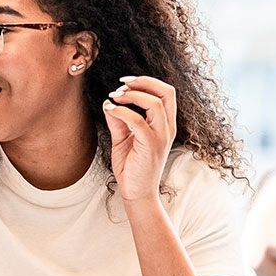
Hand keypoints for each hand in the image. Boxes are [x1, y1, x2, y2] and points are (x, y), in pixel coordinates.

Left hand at [101, 76, 178, 202]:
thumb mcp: (123, 139)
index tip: (124, 83)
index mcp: (164, 125)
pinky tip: (110, 109)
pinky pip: (138, 120)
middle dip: (144, 82)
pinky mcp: (151, 146)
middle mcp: (167, 128)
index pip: (165, 93)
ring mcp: (161, 137)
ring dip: (132, 95)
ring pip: (155, 103)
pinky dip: (122, 111)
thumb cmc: (132, 168)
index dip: (146, 82)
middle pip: (167, 92)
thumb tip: (109, 102)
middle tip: (121, 84)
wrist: (137, 194)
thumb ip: (118, 120)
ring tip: (114, 96)